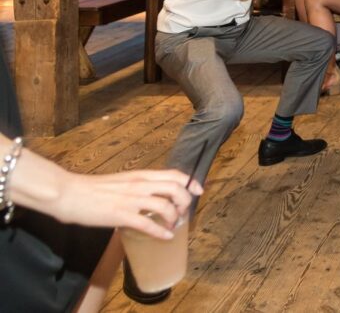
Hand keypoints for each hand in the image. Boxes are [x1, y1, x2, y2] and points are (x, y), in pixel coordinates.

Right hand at [54, 169, 201, 239]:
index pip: (174, 174)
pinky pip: (148, 224)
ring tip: (173, 225)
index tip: (199, 191)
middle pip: (176, 189)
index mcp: (140, 175)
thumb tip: (149, 196)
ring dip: (174, 218)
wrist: (69, 193)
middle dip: (185, 202)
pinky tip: (165, 237)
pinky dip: (161, 232)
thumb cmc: (92, 189)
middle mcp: (139, 185)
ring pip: (165, 206)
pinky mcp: (120, 215)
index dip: (191, 183)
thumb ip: (136, 186)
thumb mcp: (121, 181)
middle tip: (183, 213)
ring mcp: (131, 200)